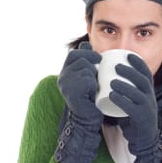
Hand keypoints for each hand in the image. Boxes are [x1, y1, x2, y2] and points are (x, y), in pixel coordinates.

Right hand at [55, 42, 102, 162]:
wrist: (88, 119)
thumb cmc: (91, 98)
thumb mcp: (88, 76)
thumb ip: (86, 61)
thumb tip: (86, 43)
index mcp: (65, 72)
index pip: (74, 53)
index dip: (87, 53)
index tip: (99, 59)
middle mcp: (62, 77)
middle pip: (80, 59)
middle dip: (92, 63)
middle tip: (98, 75)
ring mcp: (65, 85)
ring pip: (85, 69)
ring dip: (94, 76)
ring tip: (95, 87)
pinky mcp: (71, 93)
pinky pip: (86, 80)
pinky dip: (93, 85)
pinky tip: (93, 93)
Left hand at [110, 54, 161, 162]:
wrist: (142, 140)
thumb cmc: (133, 118)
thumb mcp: (133, 101)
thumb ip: (125, 91)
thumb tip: (108, 76)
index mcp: (148, 92)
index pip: (147, 74)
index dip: (138, 63)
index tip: (127, 55)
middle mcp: (150, 98)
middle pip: (143, 81)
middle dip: (130, 71)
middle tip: (116, 66)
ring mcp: (147, 109)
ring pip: (138, 93)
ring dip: (124, 85)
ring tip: (111, 81)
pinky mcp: (142, 119)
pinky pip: (132, 108)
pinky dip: (122, 100)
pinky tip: (111, 95)